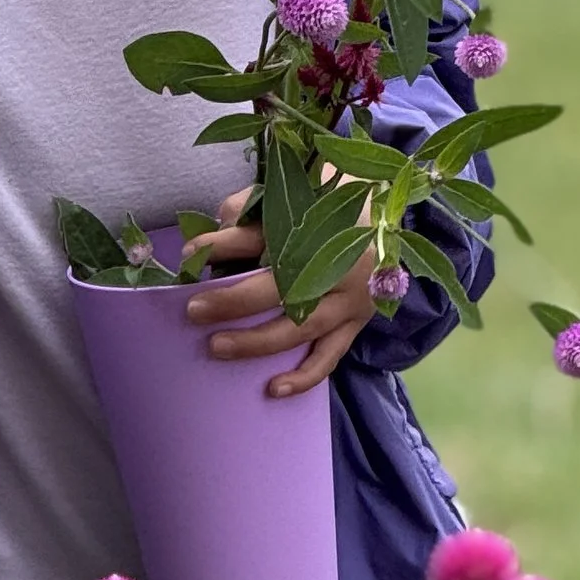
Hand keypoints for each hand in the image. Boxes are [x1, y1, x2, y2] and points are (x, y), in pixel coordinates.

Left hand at [183, 188, 377, 395]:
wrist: (387, 215)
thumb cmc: (328, 202)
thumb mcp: (292, 191)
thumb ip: (249, 209)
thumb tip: (210, 244)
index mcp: (323, 226)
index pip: (267, 235)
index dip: (226, 244)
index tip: (193, 251)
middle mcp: (341, 265)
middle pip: (284, 288)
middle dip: (234, 301)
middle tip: (194, 310)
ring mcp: (352, 300)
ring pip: (301, 329)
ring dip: (257, 342)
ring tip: (217, 347)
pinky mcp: (357, 324)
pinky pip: (329, 356)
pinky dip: (303, 377)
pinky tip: (274, 389)